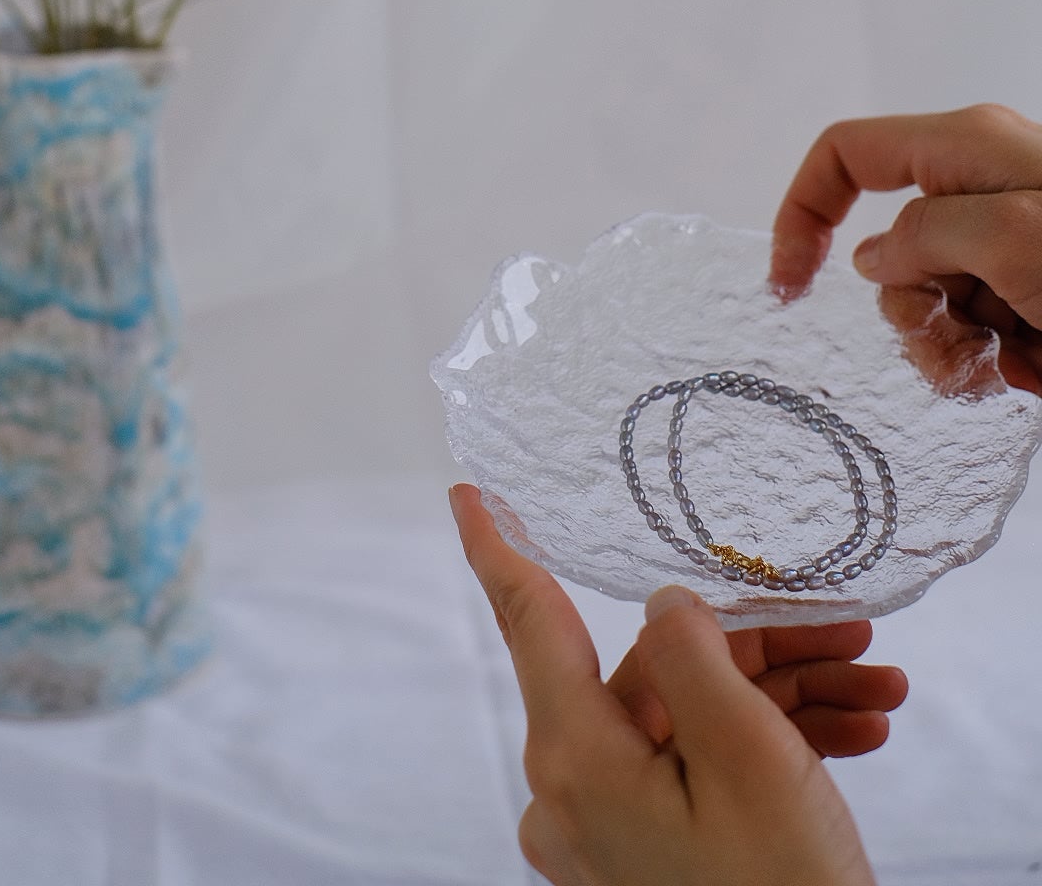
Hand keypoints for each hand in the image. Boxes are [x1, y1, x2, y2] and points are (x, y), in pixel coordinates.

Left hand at [450, 483, 895, 885]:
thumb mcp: (749, 758)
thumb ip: (693, 655)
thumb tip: (658, 602)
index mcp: (575, 758)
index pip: (530, 621)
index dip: (498, 549)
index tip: (466, 494)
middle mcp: (574, 793)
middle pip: (658, 671)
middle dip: (762, 648)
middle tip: (850, 637)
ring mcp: (608, 831)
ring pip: (692, 721)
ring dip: (787, 700)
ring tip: (877, 693)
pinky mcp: (643, 857)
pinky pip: (696, 772)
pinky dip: (769, 750)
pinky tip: (853, 735)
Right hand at [770, 104, 1041, 396]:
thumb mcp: (1012, 234)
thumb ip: (925, 237)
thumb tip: (874, 259)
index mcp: (965, 147)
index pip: (844, 153)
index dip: (802, 211)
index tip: (788, 287)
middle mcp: (978, 189)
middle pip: (887, 251)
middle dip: (909, 312)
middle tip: (970, 338)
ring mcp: (1005, 243)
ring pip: (926, 303)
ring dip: (952, 350)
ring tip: (1012, 362)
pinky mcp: (1028, 292)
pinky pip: (971, 333)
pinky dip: (987, 364)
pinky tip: (1027, 370)